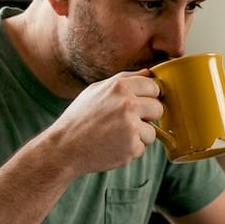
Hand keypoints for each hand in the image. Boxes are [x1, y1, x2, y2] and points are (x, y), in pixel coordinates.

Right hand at [48, 70, 162, 173]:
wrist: (65, 147)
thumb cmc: (80, 118)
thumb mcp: (96, 90)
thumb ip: (124, 80)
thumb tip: (149, 73)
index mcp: (120, 86)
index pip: (155, 86)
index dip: (150, 97)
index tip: (142, 104)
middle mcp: (128, 104)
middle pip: (158, 108)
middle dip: (148, 117)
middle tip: (128, 122)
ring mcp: (131, 126)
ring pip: (153, 131)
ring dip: (140, 136)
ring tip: (117, 136)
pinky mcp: (131, 147)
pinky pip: (142, 147)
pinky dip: (131, 149)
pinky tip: (113, 146)